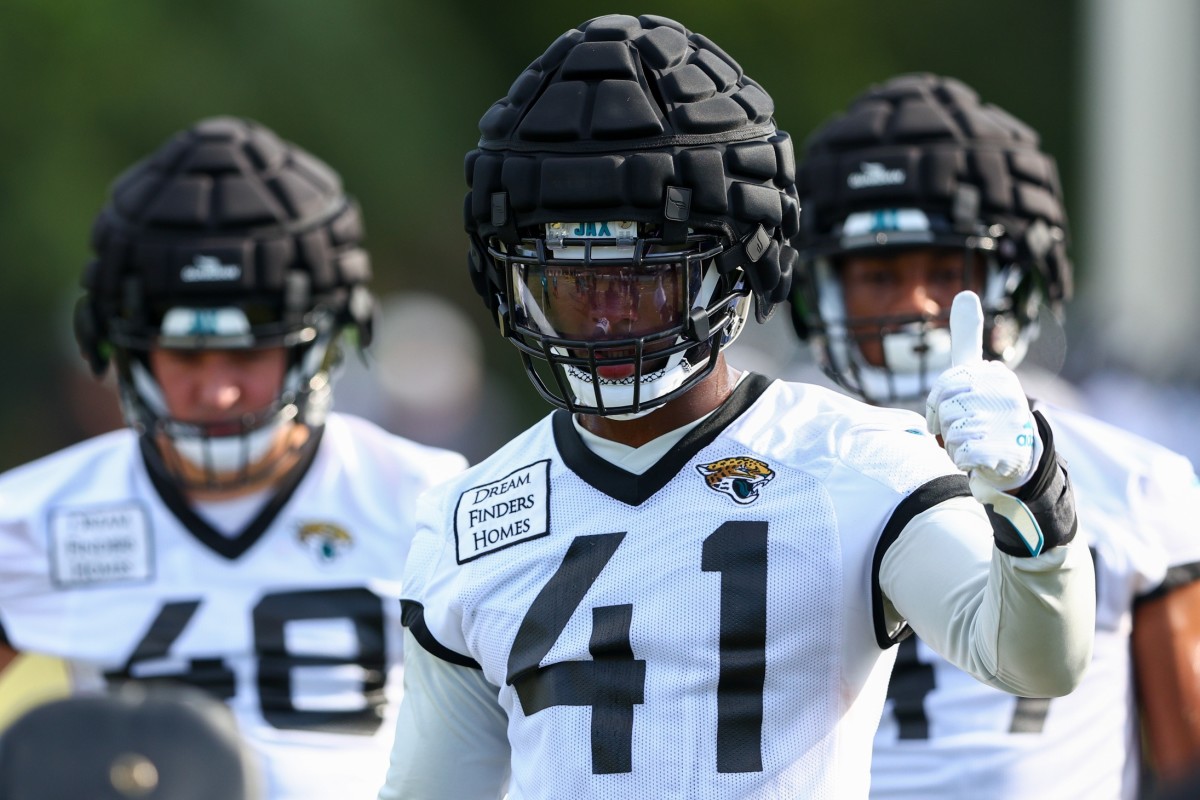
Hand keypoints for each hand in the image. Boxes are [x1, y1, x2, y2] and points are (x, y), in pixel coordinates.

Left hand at [925, 291, 1041, 491]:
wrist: (1015, 455)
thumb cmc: (987, 409)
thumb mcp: (976, 370)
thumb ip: (968, 336)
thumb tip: (966, 292)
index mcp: (996, 373)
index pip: (943, 388)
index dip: (938, 405)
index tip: (955, 408)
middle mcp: (1006, 393)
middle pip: (946, 409)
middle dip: (946, 424)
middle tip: (966, 427)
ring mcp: (1009, 422)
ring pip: (951, 433)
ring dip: (955, 443)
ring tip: (976, 441)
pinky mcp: (1007, 451)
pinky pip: (961, 454)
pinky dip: (963, 459)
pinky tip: (981, 456)